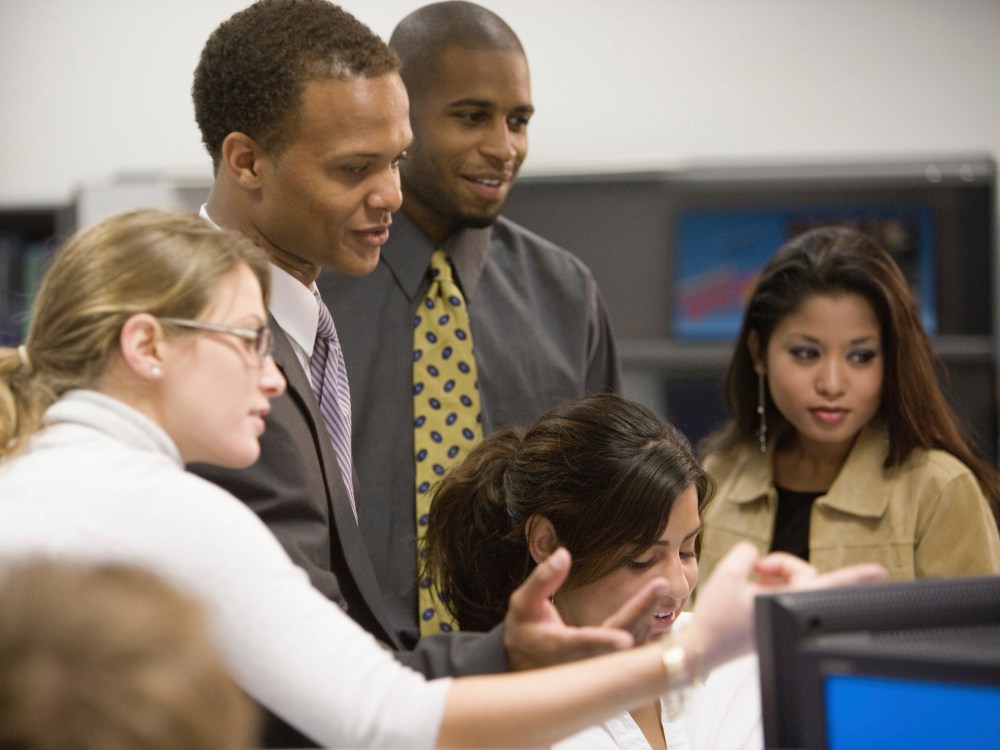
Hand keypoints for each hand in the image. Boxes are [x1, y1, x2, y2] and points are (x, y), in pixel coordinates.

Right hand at [502, 547, 669, 670]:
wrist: (524, 661)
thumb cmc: (523, 629)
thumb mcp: (522, 603)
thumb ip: (542, 580)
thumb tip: (563, 553)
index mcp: (560, 647)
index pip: (584, 644)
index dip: (603, 642)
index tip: (623, 640)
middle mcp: (583, 660)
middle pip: (618, 637)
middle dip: (640, 610)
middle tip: (660, 585)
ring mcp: (599, 664)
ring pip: (630, 646)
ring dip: (646, 617)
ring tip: (659, 589)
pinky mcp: (608, 663)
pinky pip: (633, 650)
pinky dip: (645, 628)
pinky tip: (655, 607)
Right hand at [689, 543, 887, 673]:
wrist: (702, 648)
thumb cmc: (715, 617)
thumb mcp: (727, 573)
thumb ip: (746, 553)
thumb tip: (755, 552)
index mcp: (784, 603)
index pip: (827, 585)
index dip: (855, 576)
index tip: (879, 571)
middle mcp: (788, 616)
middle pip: (806, 578)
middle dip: (785, 565)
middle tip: (758, 565)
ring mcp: (782, 623)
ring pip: (794, 588)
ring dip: (775, 575)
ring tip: (752, 575)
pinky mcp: (773, 626)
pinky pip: (783, 600)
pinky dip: (770, 588)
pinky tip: (751, 587)